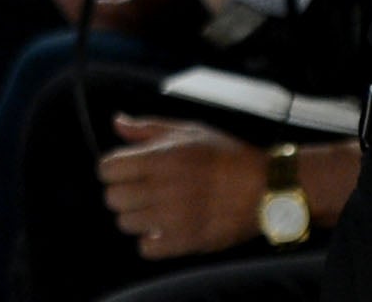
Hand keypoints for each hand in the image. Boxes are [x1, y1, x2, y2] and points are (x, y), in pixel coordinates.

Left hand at [99, 117, 264, 258]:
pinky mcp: (188, 241)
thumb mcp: (187, 131)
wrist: (265, 186)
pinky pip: (147, 249)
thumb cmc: (225, 155)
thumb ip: (147, 129)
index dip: (112, 169)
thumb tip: (116, 122)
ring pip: (126, 223)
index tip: (125, 171)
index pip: (106, 169)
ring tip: (153, 210)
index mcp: (159, 159)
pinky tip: (163, 230)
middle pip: (112, 198)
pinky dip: (150, 241)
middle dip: (121, 193)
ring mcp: (174, 218)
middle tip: (139, 191)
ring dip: (135, 217)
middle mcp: (162, 189)